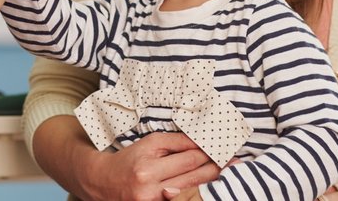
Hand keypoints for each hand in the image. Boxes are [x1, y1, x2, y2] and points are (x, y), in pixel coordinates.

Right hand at [77, 133, 226, 200]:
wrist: (103, 182)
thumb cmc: (129, 159)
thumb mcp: (149, 144)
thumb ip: (175, 142)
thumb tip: (201, 142)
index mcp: (148, 169)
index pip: (188, 159)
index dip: (208, 153)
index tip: (223, 148)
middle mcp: (151, 189)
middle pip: (193, 177)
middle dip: (215, 167)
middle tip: (234, 161)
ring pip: (192, 191)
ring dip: (211, 181)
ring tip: (228, 172)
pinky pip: (183, 200)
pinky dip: (197, 193)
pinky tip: (209, 188)